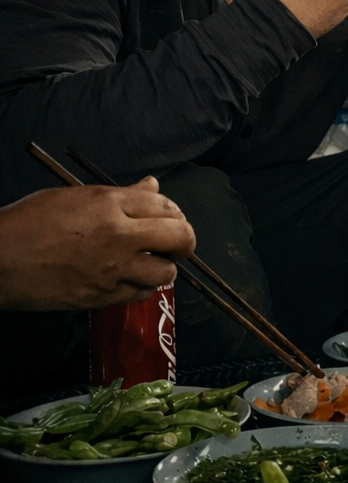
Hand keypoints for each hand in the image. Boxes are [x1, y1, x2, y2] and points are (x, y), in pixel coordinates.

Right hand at [0, 178, 195, 311]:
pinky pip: (142, 293)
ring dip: (164, 266)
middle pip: (180, 238)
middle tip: (175, 243)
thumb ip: (121, 195)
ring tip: (150, 261)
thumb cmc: (28, 223)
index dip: (174, 212)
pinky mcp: (103, 296)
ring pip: (167, 272)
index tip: (169, 217)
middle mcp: (118, 236)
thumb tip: (154, 186)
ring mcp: (113, 269)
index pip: (166, 204)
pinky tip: (131, 278)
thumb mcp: (74, 197)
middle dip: (184, 240)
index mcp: (109, 204)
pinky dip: (144, 286)